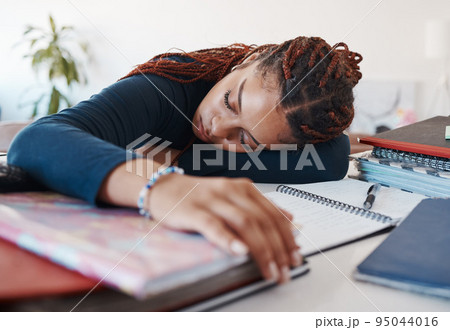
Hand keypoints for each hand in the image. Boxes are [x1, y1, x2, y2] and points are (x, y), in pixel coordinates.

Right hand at [148, 173, 302, 282]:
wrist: (163, 188)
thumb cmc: (199, 197)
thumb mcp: (233, 197)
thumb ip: (259, 207)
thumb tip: (290, 219)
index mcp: (244, 188)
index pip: (273, 214)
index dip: (288, 237)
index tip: (296, 257)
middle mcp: (231, 191)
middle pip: (262, 220)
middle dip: (279, 249)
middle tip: (286, 270)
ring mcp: (212, 200)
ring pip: (244, 223)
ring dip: (261, 250)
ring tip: (270, 270)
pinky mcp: (192, 211)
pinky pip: (213, 225)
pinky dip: (229, 239)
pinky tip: (240, 252)